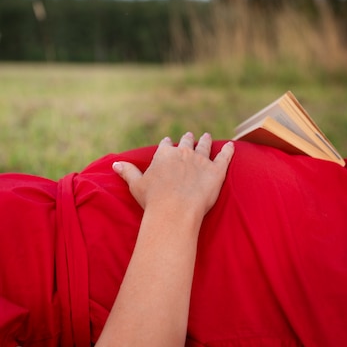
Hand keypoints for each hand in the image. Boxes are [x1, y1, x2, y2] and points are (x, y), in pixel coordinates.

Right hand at [112, 132, 233, 218]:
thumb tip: (115, 164)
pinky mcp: (217, 171)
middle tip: (190, 136)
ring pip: (205, 146)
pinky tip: (232, 146)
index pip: (166, 145)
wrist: (175, 210)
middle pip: (186, 142)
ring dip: (206, 141)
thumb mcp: (136, 185)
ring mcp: (201, 161)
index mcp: (164, 155)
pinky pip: (225, 156)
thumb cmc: (153, 200)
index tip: (169, 141)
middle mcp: (183, 153)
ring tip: (207, 137)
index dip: (168, 144)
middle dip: (188, 139)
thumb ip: (128, 172)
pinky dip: (229, 150)